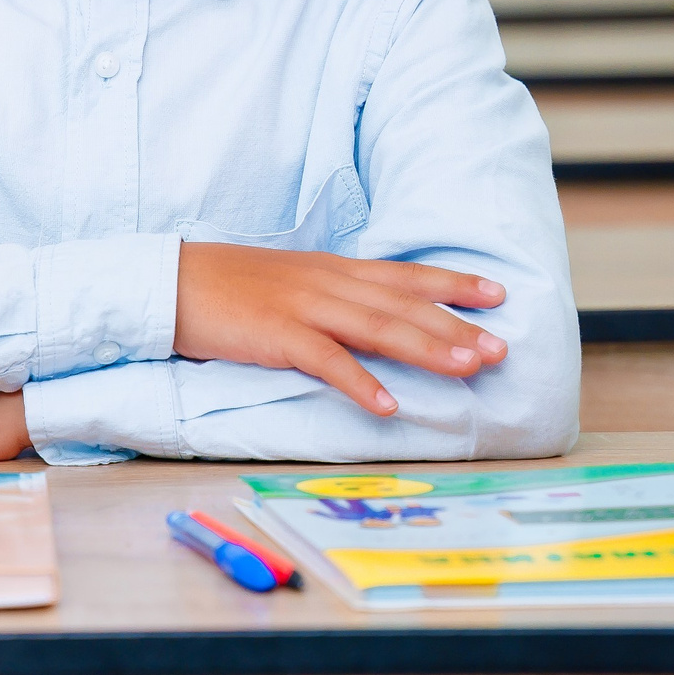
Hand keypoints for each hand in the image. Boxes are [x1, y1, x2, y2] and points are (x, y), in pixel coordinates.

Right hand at [174, 242, 506, 415]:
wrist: (172, 282)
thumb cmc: (232, 288)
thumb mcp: (293, 283)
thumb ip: (335, 296)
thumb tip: (377, 316)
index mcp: (333, 270)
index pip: (404, 275)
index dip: (453, 283)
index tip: (498, 294)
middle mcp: (327, 283)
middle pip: (403, 305)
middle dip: (456, 326)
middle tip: (501, 348)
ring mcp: (303, 307)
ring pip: (377, 327)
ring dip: (426, 348)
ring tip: (467, 369)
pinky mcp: (276, 334)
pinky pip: (326, 360)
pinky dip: (359, 382)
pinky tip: (387, 404)